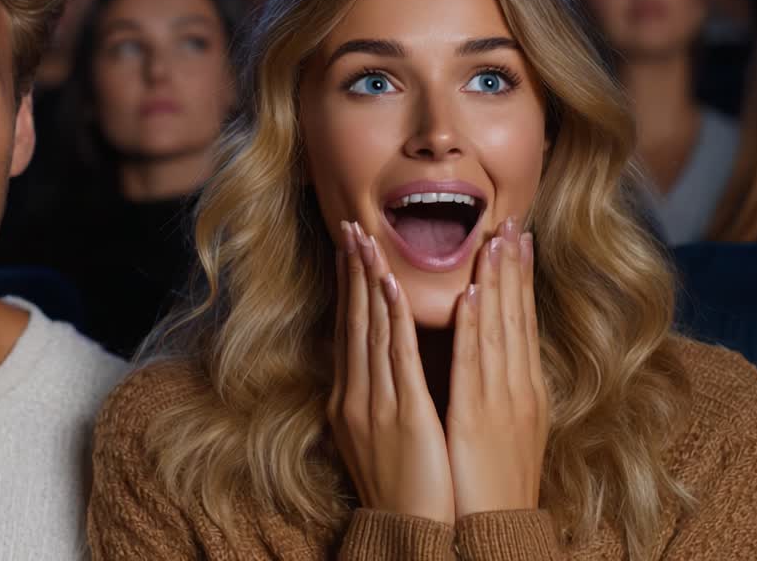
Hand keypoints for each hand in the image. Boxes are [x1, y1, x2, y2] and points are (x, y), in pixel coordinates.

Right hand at [328, 221, 454, 524]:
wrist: (408, 534)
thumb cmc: (403, 489)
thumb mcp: (376, 438)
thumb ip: (374, 398)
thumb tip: (375, 367)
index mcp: (350, 400)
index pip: (348, 331)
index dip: (348, 288)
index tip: (349, 249)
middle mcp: (355, 395)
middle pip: (352, 321)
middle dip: (351, 271)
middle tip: (350, 226)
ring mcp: (375, 404)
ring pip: (370, 329)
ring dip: (368, 280)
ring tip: (366, 239)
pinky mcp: (402, 414)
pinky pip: (397, 357)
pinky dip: (393, 318)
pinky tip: (391, 286)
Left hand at [446, 217, 549, 517]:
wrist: (497, 527)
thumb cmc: (492, 479)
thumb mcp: (501, 425)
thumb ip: (495, 387)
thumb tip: (487, 354)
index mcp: (522, 388)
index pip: (521, 321)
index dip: (519, 279)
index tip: (517, 239)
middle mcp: (517, 387)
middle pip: (517, 316)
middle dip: (514, 267)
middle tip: (512, 221)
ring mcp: (501, 400)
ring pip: (500, 329)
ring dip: (497, 281)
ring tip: (496, 239)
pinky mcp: (479, 416)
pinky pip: (476, 363)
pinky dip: (477, 326)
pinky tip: (475, 295)